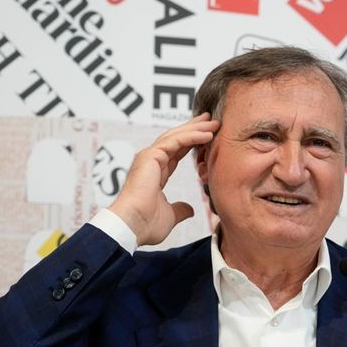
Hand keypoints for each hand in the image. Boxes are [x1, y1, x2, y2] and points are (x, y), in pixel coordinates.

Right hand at [109, 113, 218, 245]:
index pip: (177, 150)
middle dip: (195, 128)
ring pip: (176, 136)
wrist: (132, 226)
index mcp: (155, 172)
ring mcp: (149, 157)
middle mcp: (151, 161)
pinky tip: (207, 134)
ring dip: (197, 128)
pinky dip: (192, 136)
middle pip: (176, 138)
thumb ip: (180, 210)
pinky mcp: (151, 156)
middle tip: (212, 120)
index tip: (207, 134)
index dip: (192, 141)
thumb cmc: (145, 224)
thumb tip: (190, 209)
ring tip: (214, 123)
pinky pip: (176, 141)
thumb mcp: (170, 216)